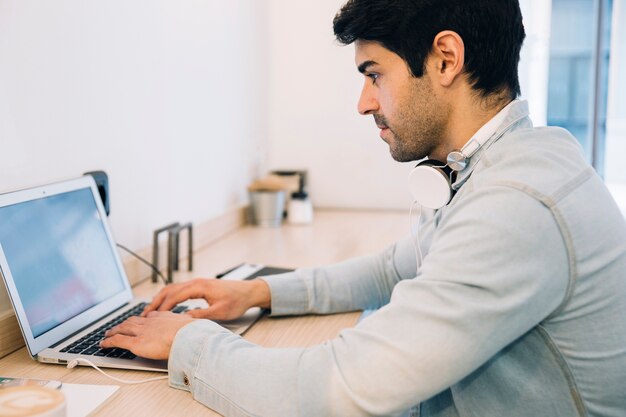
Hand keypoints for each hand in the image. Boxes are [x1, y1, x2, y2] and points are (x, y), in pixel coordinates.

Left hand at [100, 311, 193, 359]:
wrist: (189, 338)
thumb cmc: (193, 334)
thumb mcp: (191, 325)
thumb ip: (187, 325)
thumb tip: (194, 326)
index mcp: (164, 317)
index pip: (149, 316)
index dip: (142, 319)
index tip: (140, 320)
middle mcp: (151, 322)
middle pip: (133, 321)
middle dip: (124, 324)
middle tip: (118, 326)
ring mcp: (142, 331)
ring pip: (123, 329)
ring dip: (113, 331)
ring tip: (108, 334)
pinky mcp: (136, 343)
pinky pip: (118, 341)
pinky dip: (109, 342)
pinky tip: (103, 344)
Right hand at [141, 278, 270, 320]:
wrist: (249, 291)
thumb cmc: (237, 300)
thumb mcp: (219, 312)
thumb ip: (200, 316)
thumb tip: (183, 321)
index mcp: (199, 286)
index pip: (174, 296)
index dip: (162, 308)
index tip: (152, 319)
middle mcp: (196, 282)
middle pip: (169, 290)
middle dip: (155, 302)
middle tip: (143, 315)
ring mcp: (196, 283)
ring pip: (172, 289)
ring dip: (159, 299)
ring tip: (149, 312)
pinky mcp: (198, 287)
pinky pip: (178, 290)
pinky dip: (167, 298)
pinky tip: (164, 307)